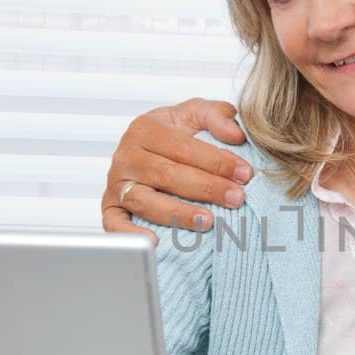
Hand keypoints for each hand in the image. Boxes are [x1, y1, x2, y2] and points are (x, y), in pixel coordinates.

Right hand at [101, 99, 252, 233]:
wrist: (145, 147)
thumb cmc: (173, 133)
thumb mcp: (195, 114)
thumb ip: (217, 116)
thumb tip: (236, 135)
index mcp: (145, 129)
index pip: (183, 148)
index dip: (216, 161)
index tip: (244, 173)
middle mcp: (127, 156)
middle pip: (168, 175)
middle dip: (207, 188)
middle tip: (236, 198)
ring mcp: (116, 183)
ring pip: (146, 201)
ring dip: (178, 213)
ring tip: (207, 221)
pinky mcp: (109, 207)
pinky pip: (115, 223)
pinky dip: (132, 233)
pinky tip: (155, 241)